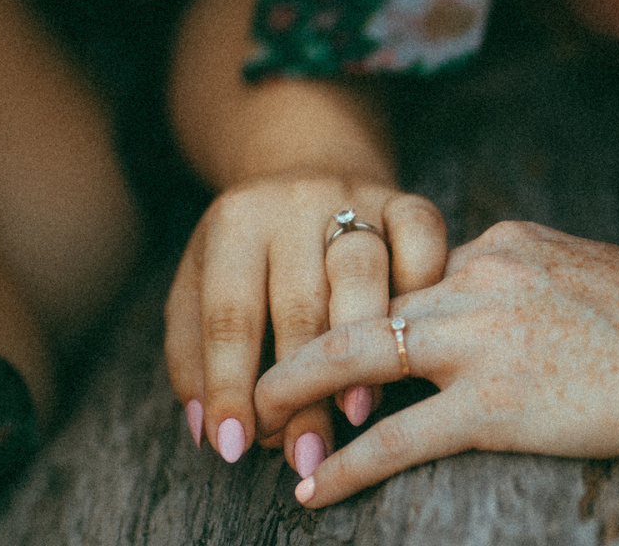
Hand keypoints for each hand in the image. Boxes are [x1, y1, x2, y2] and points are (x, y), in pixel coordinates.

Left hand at [164, 171, 445, 473]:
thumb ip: (194, 356)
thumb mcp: (199, 287)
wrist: (306, 165)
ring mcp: (356, 197)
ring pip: (361, 274)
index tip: (233, 447)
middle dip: (301, 387)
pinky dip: (423, 290)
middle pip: (298, 302)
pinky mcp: (408, 201)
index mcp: (234, 223)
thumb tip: (209, 432)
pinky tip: (416, 345)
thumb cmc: (249, 254)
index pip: (229, 315)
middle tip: (303, 454)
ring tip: (356, 414)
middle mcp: (293, 203)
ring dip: (362, 349)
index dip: (229, 385)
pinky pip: (424, 242)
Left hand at [255, 220, 618, 506]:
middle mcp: (480, 277)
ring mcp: (483, 338)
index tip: (330, 326)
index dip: (364, 303)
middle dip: (304, 333)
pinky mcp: (495, 403)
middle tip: (259, 363)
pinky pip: (399, 436)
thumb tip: (494, 298)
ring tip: (256, 414)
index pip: (412, 271)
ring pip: (360, 356)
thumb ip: (524, 277)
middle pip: (365, 301)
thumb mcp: (584, 269)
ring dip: (299, 387)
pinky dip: (349, 463)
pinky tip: (314, 489)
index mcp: (502, 242)